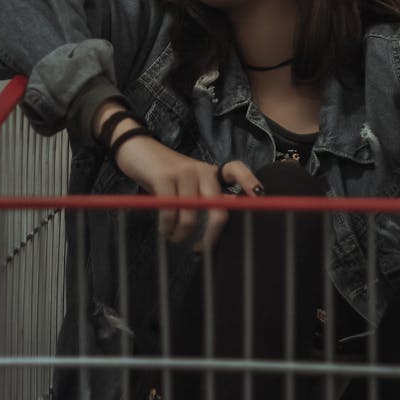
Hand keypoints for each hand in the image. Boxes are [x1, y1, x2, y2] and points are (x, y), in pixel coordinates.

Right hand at [113, 132, 261, 251]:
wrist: (138, 149)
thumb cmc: (165, 174)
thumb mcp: (188, 184)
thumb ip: (202, 200)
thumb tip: (213, 233)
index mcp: (211, 172)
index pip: (237, 171)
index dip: (250, 183)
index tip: (261, 198)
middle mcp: (202, 171)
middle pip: (218, 208)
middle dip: (211, 235)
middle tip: (201, 249)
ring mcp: (184, 173)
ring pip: (191, 215)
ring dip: (180, 234)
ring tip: (173, 236)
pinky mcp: (164, 177)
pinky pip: (170, 212)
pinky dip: (166, 227)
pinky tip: (164, 229)